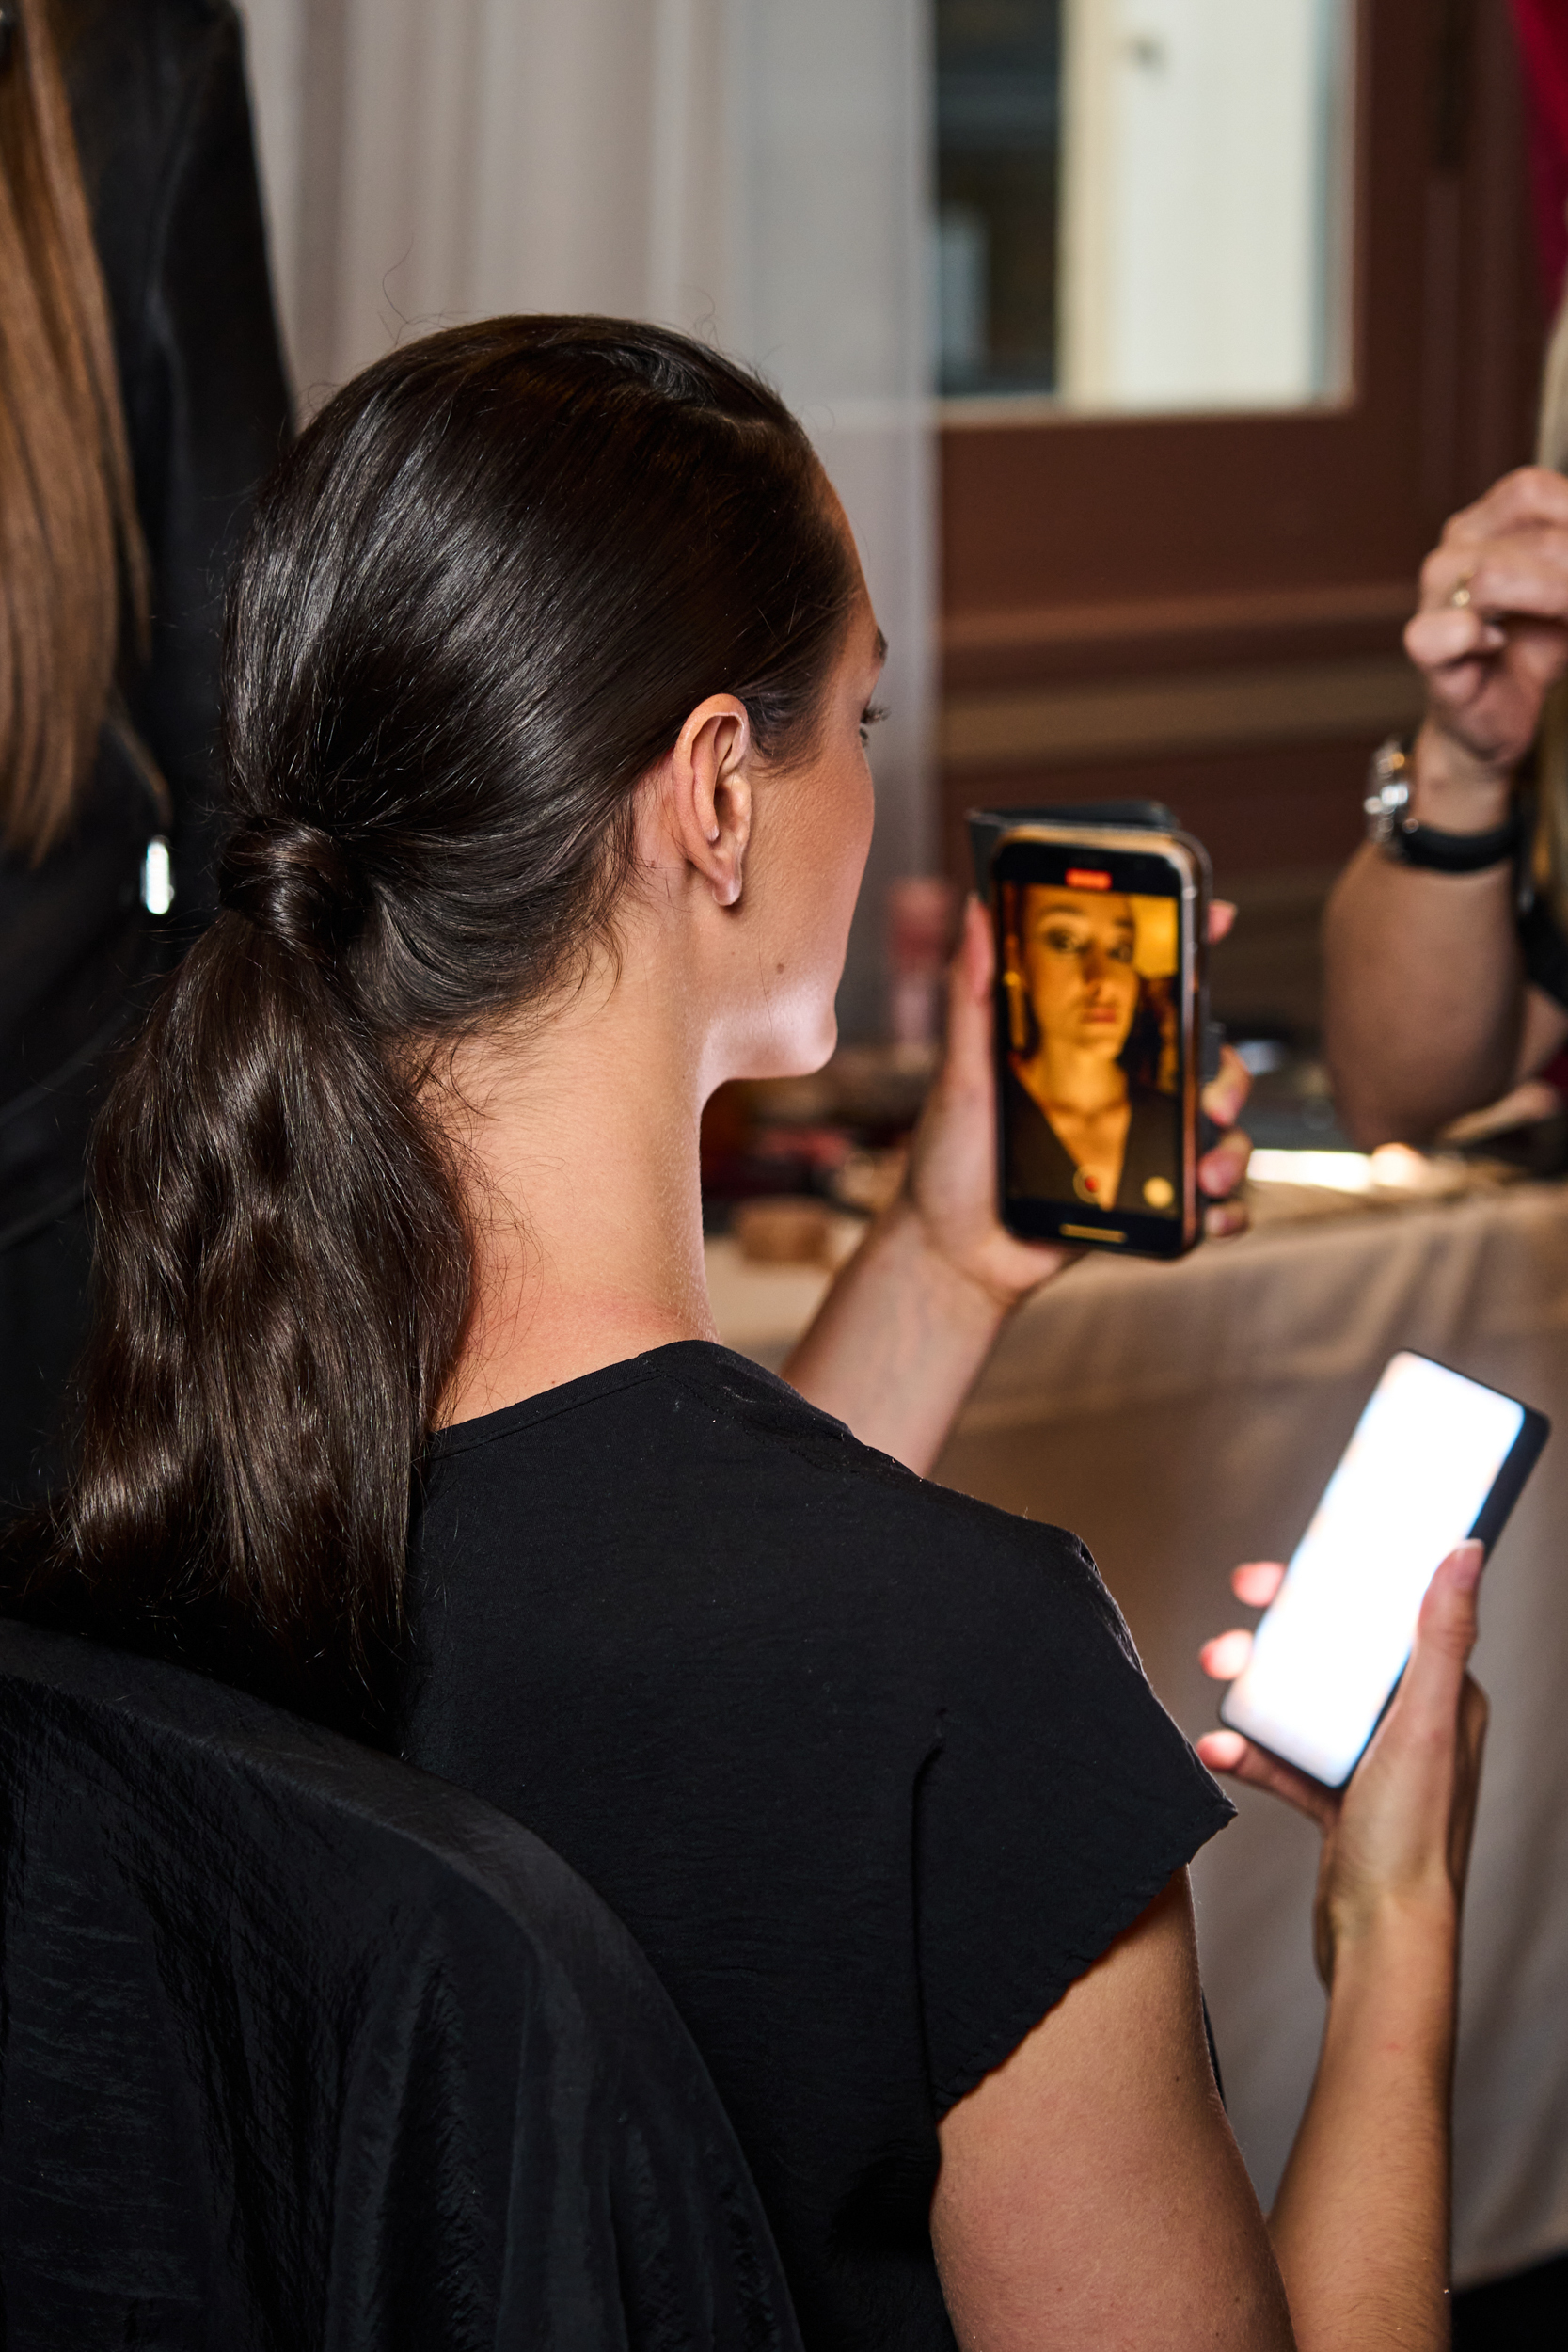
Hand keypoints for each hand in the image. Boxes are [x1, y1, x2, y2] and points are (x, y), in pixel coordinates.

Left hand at [898, 895, 1253, 1308]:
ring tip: (1203, 1174)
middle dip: (1228, 1076)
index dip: (1191, 946)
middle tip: (1211, 1100)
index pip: (1151, 989)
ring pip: (1220, 1132)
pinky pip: (1210, 1202)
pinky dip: (1226, 1208)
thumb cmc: (951, 1160)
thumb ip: (971, 997)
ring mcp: (1142, 1146)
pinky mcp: (1149, 1202)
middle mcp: (1125, 1091)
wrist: (954, 1252)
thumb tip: (976, 911)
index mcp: (1087, 1050)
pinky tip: (1210, 1214)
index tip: (1218, 916)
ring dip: (1231, 1148)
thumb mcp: (960, 1074)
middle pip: (1205, 1061)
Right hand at [1196, 1544, 1488, 1987]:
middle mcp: (1410, 1724)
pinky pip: (1285, 1759)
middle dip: (1277, 1638)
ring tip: (1215, 1678)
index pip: (1386, 1616)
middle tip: (1235, 1628)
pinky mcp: (1337, 1799)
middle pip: (1335, 1655)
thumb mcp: (1423, 1722)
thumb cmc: (1412, 1839)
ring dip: (1254, 1688)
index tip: (1279, 1575)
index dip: (1332, 1585)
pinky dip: (1250, 1749)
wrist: (1380, 1938)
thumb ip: (1441, 1635)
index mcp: (1441, 1697)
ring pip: (1303, 1702)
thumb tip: (1464, 1552)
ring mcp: (1371, 1762)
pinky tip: (1218, 1748)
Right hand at [1406, 466, 1567, 804]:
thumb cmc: (1536, 644)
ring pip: (1492, 576)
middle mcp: (1454, 552)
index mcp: (1486, 524)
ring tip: (1563, 620)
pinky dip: (1481, 638)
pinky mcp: (1426, 646)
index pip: (1531, 490)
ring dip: (1550, 600)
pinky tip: (1496, 646)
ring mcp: (1433, 597)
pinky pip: (1449, 631)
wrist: (1500, 712)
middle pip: (1534, 538)